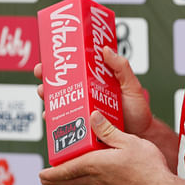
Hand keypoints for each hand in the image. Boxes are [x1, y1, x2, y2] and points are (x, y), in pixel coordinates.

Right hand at [33, 47, 152, 137]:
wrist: (142, 135)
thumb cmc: (137, 110)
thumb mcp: (131, 84)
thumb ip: (121, 67)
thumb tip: (105, 49)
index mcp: (95, 83)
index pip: (74, 70)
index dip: (60, 62)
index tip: (50, 56)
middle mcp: (85, 97)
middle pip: (60, 85)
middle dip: (47, 78)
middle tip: (42, 74)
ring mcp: (82, 112)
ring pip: (58, 104)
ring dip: (47, 97)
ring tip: (44, 93)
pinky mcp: (81, 128)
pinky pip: (64, 124)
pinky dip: (54, 121)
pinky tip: (51, 117)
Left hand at [39, 110, 173, 184]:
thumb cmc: (147, 166)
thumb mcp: (128, 141)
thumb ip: (108, 130)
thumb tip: (92, 116)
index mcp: (96, 164)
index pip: (66, 169)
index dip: (52, 172)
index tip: (41, 174)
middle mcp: (97, 178)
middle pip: (69, 181)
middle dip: (55, 179)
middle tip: (45, 177)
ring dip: (68, 182)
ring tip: (62, 178)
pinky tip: (88, 182)